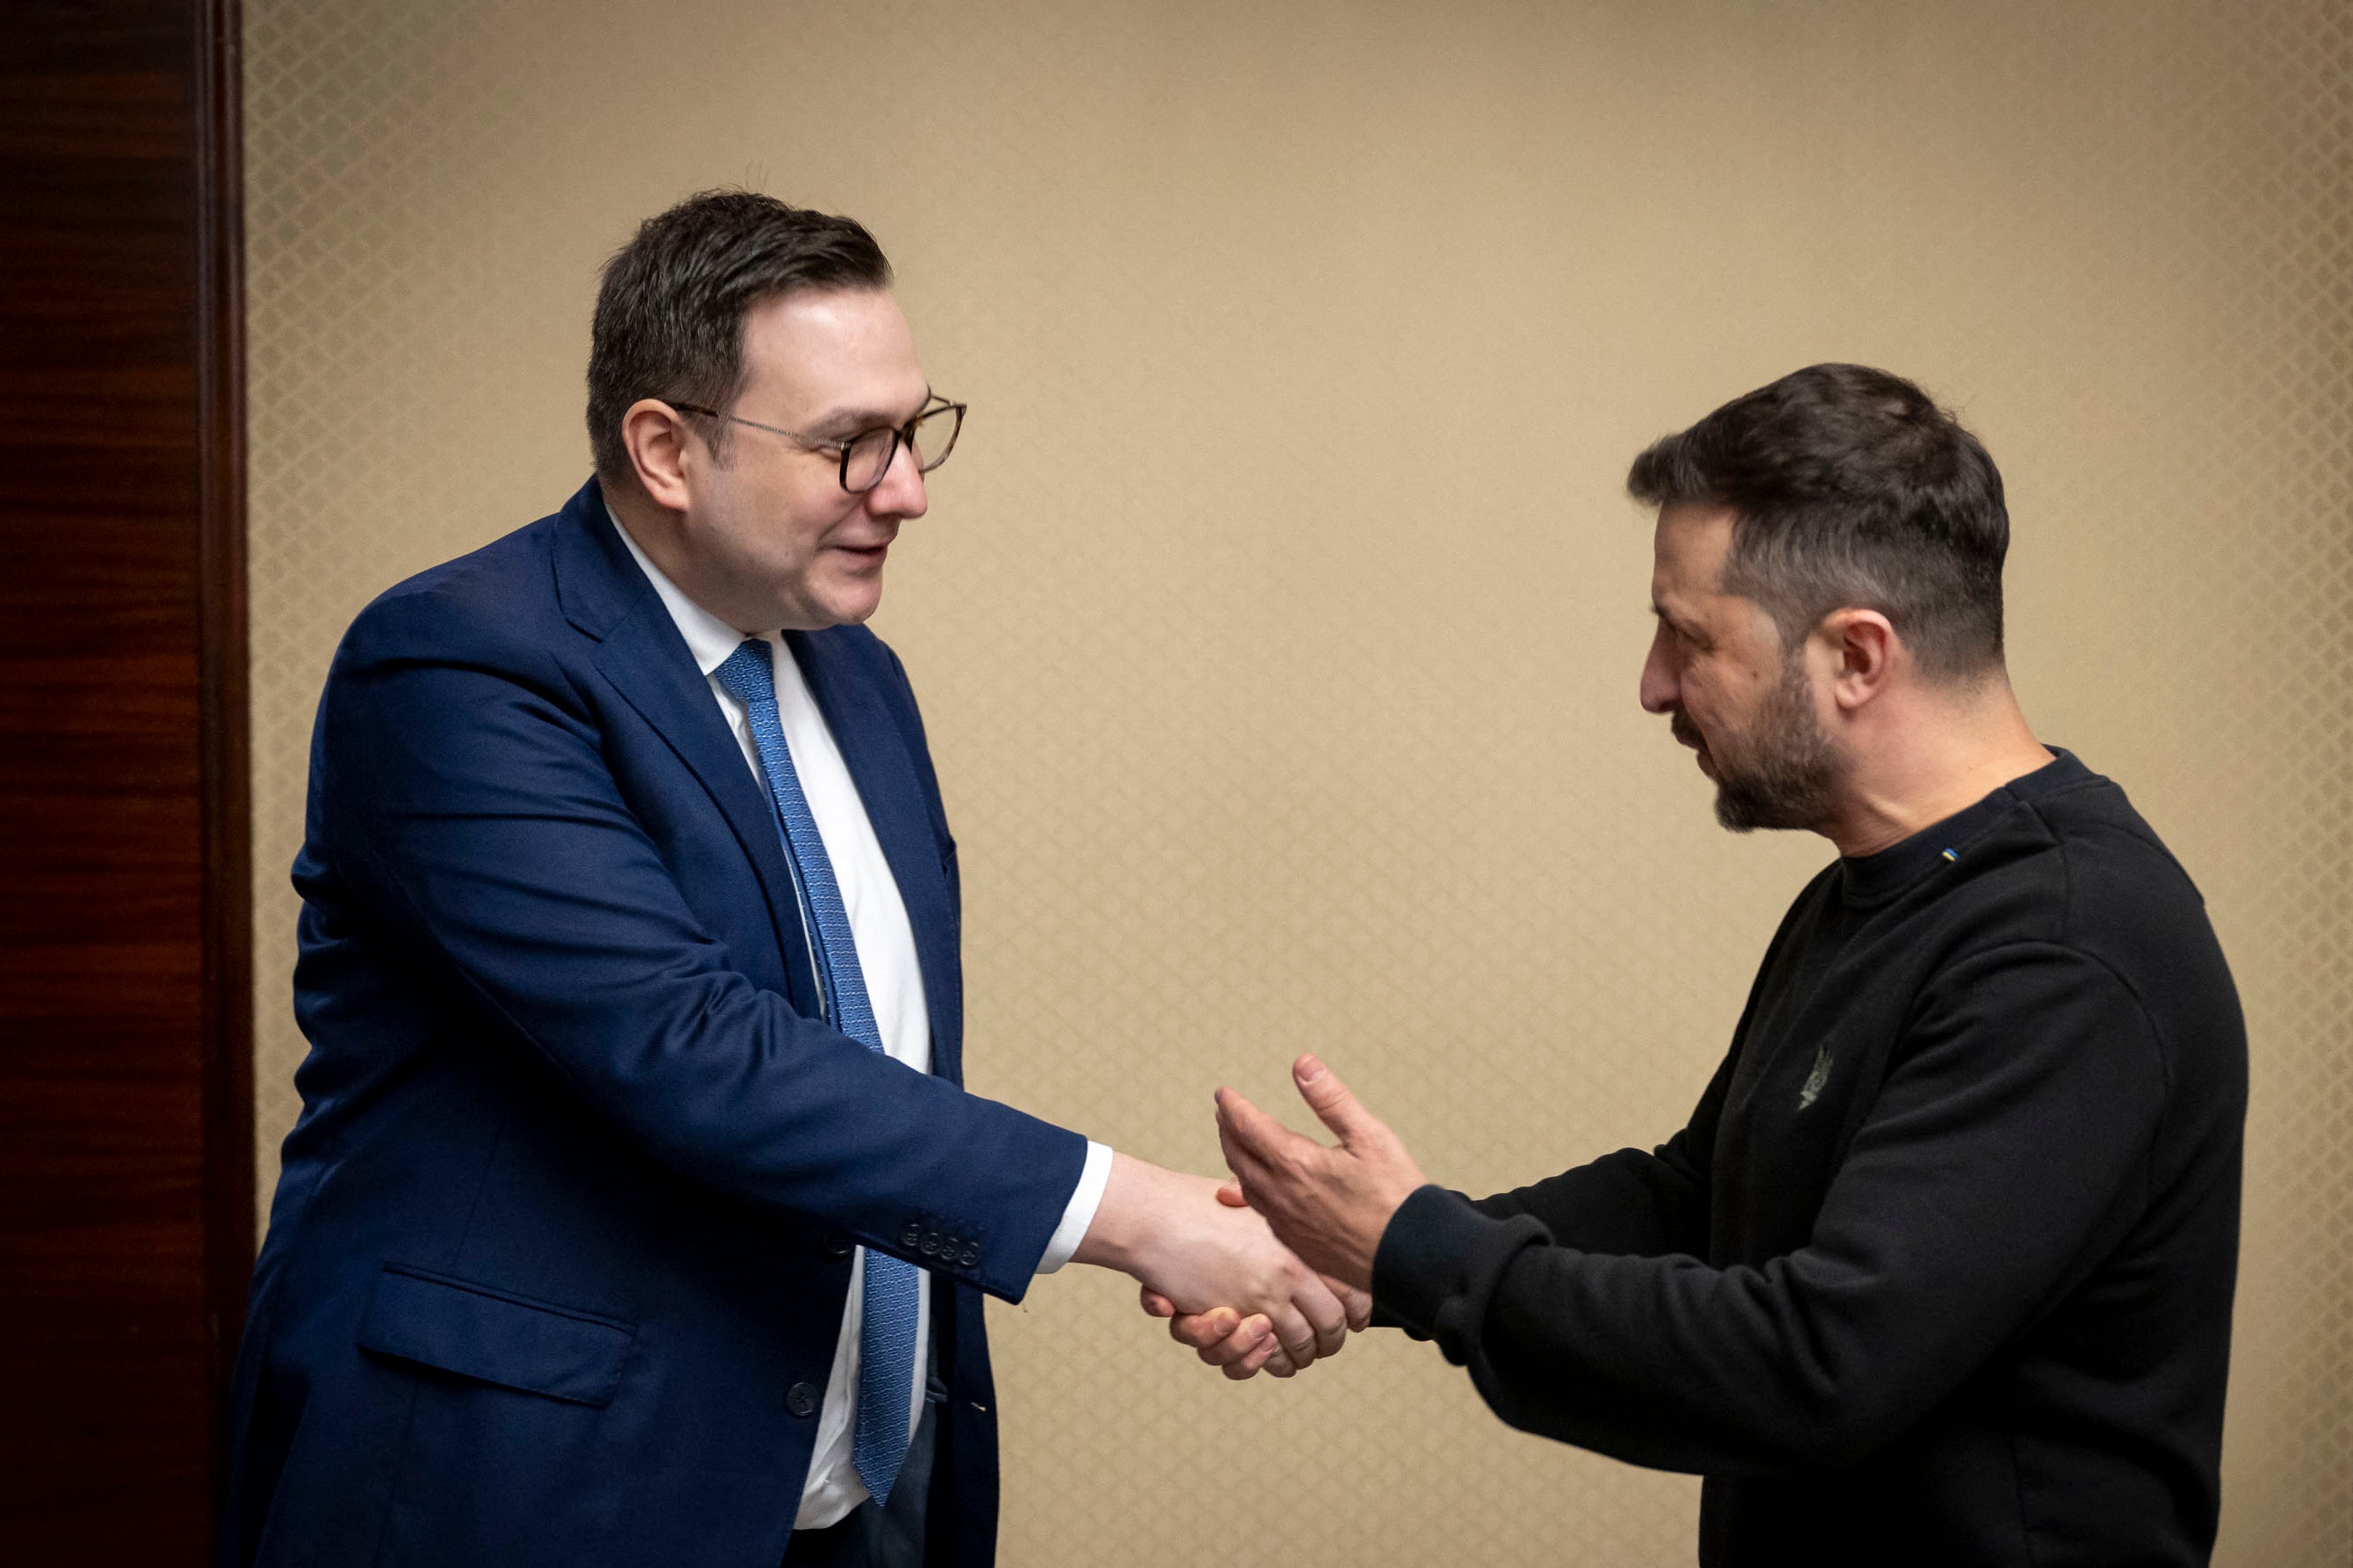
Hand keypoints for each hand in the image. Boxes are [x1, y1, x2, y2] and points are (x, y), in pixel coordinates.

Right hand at [1140, 1183, 1373, 1378]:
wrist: (1160, 1218)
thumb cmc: (1198, 1206)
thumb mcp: (1252, 1206)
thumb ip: (1276, 1219)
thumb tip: (1305, 1229)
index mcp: (1300, 1242)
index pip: (1351, 1286)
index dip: (1360, 1310)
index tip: (1359, 1320)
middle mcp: (1292, 1270)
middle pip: (1333, 1323)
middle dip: (1331, 1342)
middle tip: (1326, 1347)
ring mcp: (1268, 1296)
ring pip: (1304, 1344)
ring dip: (1302, 1356)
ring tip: (1299, 1357)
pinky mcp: (1241, 1317)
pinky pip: (1269, 1353)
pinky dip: (1272, 1362)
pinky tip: (1273, 1358)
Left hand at [1213, 1055, 1426, 1290]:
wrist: (1412, 1258)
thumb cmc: (1397, 1196)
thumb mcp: (1370, 1136)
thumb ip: (1331, 1099)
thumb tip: (1302, 1064)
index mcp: (1296, 1164)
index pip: (1248, 1127)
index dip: (1232, 1107)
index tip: (1223, 1093)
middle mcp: (1282, 1196)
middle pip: (1238, 1157)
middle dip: (1227, 1130)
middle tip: (1224, 1113)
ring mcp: (1287, 1224)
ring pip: (1247, 1186)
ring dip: (1236, 1160)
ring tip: (1236, 1144)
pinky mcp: (1297, 1245)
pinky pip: (1262, 1213)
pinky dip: (1252, 1191)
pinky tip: (1260, 1190)